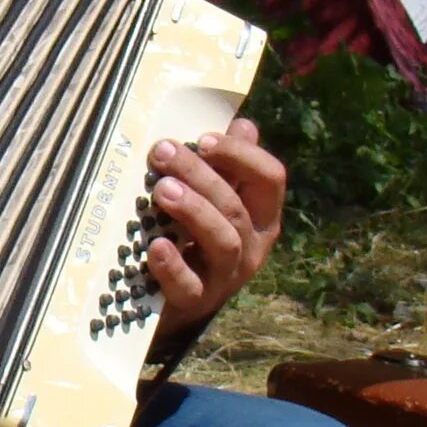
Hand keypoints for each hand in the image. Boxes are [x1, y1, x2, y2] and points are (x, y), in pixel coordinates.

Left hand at [144, 117, 284, 346]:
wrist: (178, 303)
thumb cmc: (197, 237)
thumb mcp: (217, 200)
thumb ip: (229, 165)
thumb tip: (243, 124)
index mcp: (261, 215)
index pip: (270, 178)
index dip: (241, 155)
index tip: (203, 139)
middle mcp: (252, 246)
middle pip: (236, 206)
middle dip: (201, 175)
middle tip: (163, 152)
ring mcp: (226, 276)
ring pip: (222, 240)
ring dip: (193, 210)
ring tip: (162, 190)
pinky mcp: (196, 301)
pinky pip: (189, 285)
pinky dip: (173, 265)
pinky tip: (157, 245)